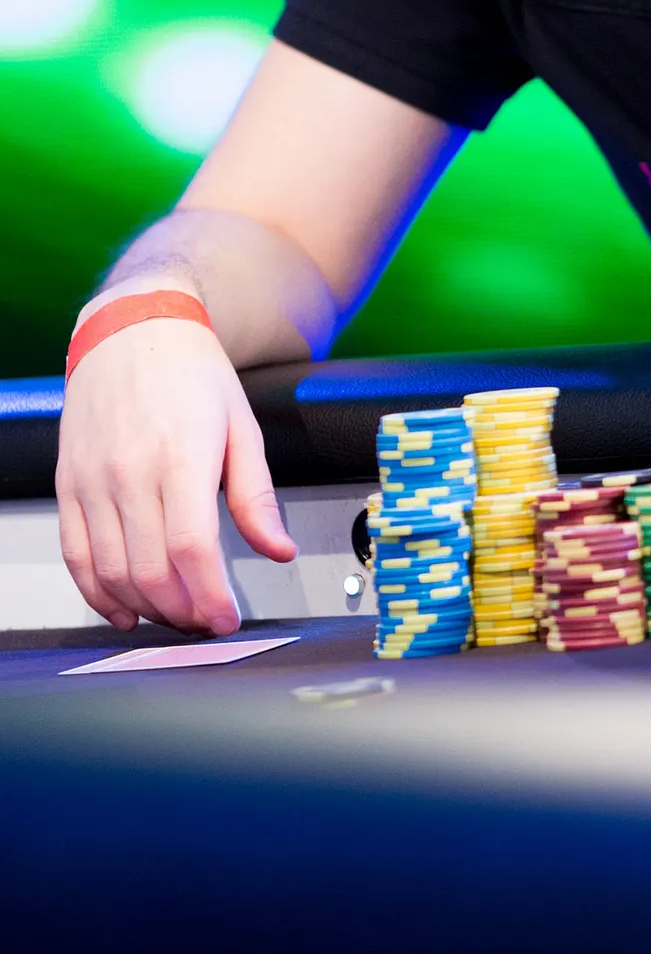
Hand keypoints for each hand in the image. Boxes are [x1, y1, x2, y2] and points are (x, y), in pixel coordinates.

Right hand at [56, 317, 296, 634]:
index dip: (210, 597)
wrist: (134, 331)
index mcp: (181, 456)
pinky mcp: (68, 486)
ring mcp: (92, 481)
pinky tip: (123, 609)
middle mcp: (129, 472)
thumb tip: (279, 551)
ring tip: (174, 615)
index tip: (227, 619)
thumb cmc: (193, 376)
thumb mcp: (242, 428)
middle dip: (183, 612)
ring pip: (111, 572)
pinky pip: (76, 556)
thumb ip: (257, 497)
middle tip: (205, 622)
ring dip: (144, 609)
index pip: (192, 549)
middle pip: (151, 570)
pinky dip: (97, 593)